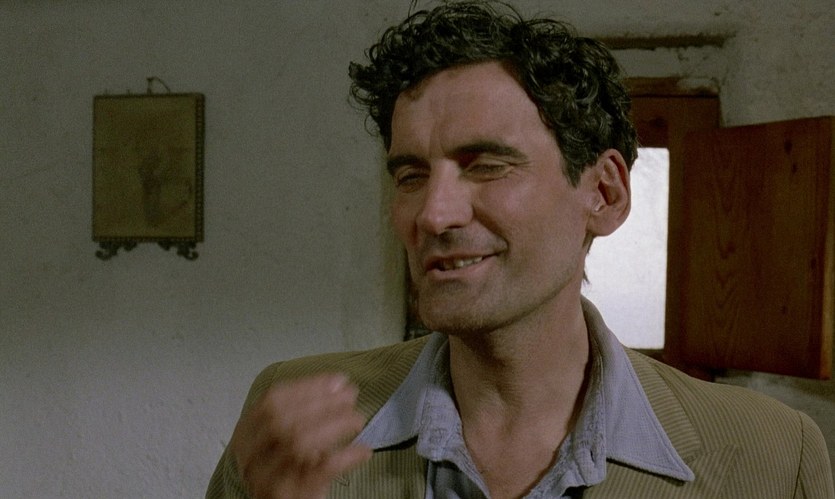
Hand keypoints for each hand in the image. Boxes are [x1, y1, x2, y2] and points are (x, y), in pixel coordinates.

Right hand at [230, 373, 372, 498]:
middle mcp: (251, 456)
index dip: (307, 386)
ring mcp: (267, 479)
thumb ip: (298, 414)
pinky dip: (346, 456)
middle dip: (322, 402)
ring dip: (335, 425)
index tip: (338, 380)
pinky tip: (363, 450)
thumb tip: (338, 386)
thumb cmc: (286, 470)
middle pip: (284, 419)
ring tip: (357, 420)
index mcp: (246, 434)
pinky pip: (321, 471)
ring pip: (299, 442)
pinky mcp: (289, 497)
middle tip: (351, 396)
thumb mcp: (281, 440)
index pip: (272, 401)